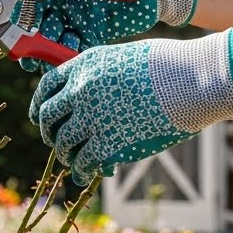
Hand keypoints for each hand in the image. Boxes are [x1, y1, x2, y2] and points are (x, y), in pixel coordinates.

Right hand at [18, 0, 198, 71]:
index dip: (17, 11)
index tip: (14, 27)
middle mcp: (63, 0)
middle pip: (36, 22)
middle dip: (31, 38)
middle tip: (32, 53)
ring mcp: (76, 19)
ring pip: (51, 39)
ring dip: (48, 50)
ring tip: (56, 55)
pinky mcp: (90, 35)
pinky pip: (72, 50)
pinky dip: (67, 57)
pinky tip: (71, 59)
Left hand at [29, 28, 232, 184]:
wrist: (192, 80)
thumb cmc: (171, 66)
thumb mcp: (127, 57)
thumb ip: (106, 74)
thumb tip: (101, 95)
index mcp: (85, 64)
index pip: (47, 86)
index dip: (40, 105)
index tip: (41, 117)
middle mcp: (81, 89)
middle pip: (49, 116)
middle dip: (49, 133)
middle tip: (57, 144)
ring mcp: (92, 116)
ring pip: (64, 142)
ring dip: (66, 155)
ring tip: (73, 162)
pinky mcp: (108, 141)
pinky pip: (84, 161)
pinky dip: (82, 170)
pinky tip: (86, 175)